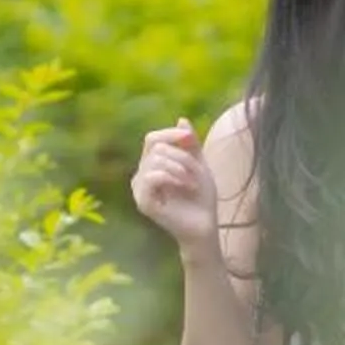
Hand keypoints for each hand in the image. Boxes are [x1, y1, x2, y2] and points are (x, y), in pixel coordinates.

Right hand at [128, 118, 219, 258]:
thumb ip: (190, 143)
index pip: (152, 139)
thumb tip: (182, 119)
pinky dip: (172, 177)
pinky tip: (184, 186)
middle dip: (182, 156)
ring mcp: (139, 190)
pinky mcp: (143, 202)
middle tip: (197, 173)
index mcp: (151, 165)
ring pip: (155, 160)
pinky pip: (152, 176)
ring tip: (193, 182)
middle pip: (156, 148)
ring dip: (180, 167)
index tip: (189, 138)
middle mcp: (141, 175)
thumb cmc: (202, 197)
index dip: (170, 134)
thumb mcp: (199, 164)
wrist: (205, 225)